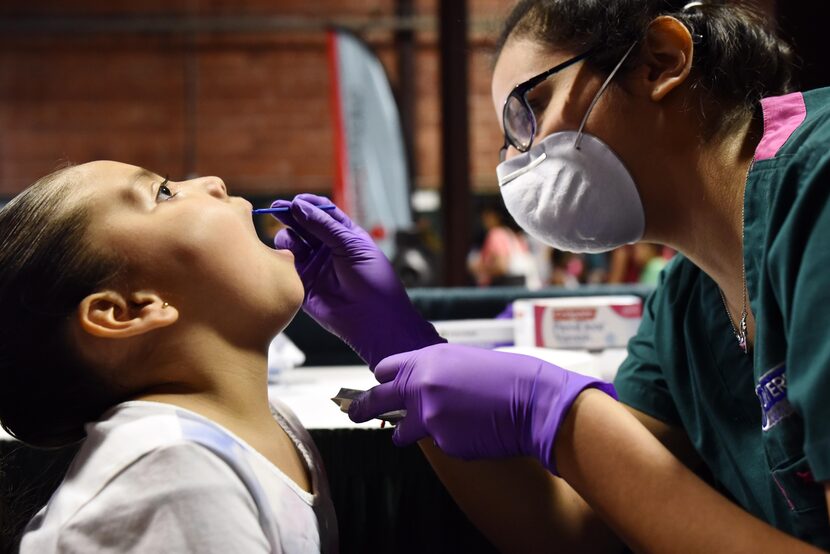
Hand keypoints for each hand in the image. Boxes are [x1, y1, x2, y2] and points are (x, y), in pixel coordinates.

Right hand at [271, 194, 444, 369]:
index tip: (295, 200)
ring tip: (290, 240)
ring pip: (291, 243)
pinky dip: (282, 258)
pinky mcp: (302, 284)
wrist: (374, 318)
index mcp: (344, 235)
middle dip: (289, 215)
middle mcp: (327, 248)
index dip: (308, 204)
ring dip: (287, 237)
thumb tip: (298, 206)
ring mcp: (314, 265)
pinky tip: (285, 256)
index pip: (322, 212)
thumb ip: (324, 226)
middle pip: (303, 224)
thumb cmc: (373, 279)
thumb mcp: (352, 245)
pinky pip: (286, 266)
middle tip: (276, 208)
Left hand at [348, 344, 616, 474]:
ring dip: (409, 432)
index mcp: (427, 359)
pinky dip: (450, 439)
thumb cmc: (507, 377)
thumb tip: (419, 386)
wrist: (534, 402)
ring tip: (439, 425)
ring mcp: (429, 415)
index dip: (382, 378)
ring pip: (403, 430)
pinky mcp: (442, 441)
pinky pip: (437, 443)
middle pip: (376, 399)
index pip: (386, 368)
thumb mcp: (464, 361)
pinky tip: (474, 430)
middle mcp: (421, 385)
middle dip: (362, 409)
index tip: (378, 384)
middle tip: (354, 414)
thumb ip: (434, 372)